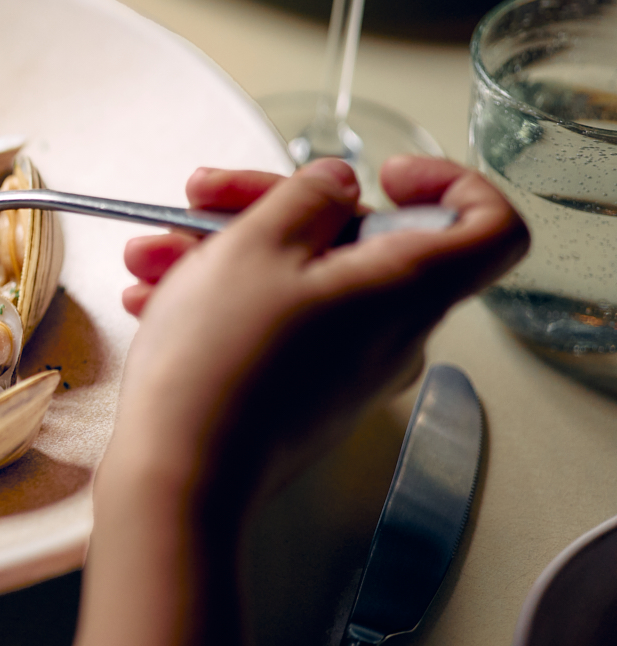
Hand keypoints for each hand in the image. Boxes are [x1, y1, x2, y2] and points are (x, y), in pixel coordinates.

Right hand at [106, 155, 525, 508]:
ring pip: (307, 280)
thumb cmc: (222, 362)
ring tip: (154, 254)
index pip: (491, 229)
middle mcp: (394, 332)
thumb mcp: (255, 244)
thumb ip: (306, 196)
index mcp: (405, 287)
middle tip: (205, 197)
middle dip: (275, 208)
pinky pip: (284, 323)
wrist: (181, 472)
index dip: (450, 183)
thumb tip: (338, 184)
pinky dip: (228, 298)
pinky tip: (158, 294)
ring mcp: (352, 368)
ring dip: (229, 252)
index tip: (384, 173)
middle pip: (366, 242)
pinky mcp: (310, 394)